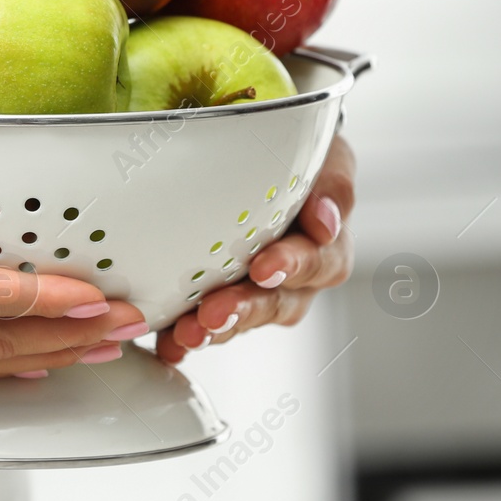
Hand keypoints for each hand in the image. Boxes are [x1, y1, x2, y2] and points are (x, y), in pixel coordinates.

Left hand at [156, 135, 354, 363]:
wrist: (259, 159)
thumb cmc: (296, 158)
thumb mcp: (324, 156)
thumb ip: (332, 183)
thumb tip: (326, 222)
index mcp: (326, 244)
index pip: (321, 262)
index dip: (294, 267)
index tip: (264, 268)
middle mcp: (296, 278)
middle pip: (278, 302)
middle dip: (245, 309)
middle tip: (215, 312)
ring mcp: (258, 293)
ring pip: (243, 320)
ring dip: (215, 328)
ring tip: (187, 333)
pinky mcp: (220, 303)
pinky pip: (206, 327)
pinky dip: (184, 338)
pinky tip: (168, 344)